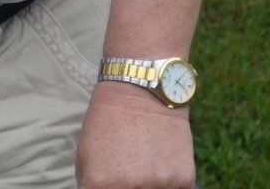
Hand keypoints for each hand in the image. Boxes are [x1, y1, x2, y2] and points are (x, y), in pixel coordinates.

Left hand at [76, 80, 194, 188]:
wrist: (142, 90)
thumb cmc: (109, 122)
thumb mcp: (86, 156)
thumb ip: (93, 186)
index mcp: (101, 185)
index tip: (112, 182)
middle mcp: (131, 188)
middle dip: (128, 187)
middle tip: (129, 170)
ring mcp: (159, 185)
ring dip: (150, 185)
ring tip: (145, 163)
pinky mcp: (184, 179)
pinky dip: (169, 181)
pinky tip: (162, 159)